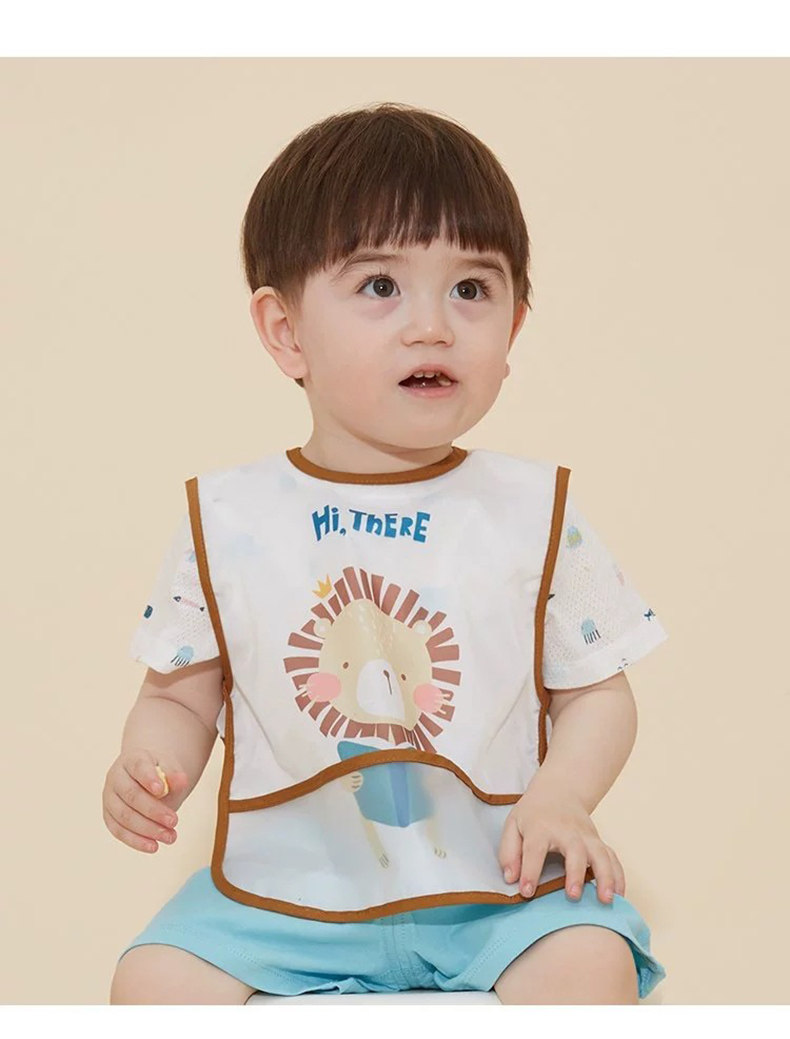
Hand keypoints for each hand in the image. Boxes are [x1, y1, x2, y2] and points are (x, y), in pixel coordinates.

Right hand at [102, 749, 188, 853]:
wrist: (148, 778)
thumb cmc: (160, 772)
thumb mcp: (170, 768)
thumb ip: (175, 774)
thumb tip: (181, 781)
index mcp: (132, 759)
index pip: (138, 766)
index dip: (148, 778)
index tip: (162, 790)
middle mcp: (116, 777)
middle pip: (131, 795)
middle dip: (153, 811)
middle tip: (175, 821)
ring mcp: (109, 797)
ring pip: (124, 816)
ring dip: (148, 830)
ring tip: (170, 837)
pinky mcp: (109, 816)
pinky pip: (118, 831)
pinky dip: (136, 841)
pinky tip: (154, 847)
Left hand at [498, 785, 624, 903]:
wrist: (559, 791)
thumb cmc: (533, 814)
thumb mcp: (513, 825)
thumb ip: (508, 852)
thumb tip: (511, 879)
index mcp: (540, 827)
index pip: (534, 850)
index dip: (530, 871)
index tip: (527, 892)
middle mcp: (566, 831)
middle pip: (574, 850)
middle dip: (575, 873)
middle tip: (573, 896)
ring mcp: (586, 836)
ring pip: (601, 854)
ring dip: (605, 877)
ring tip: (606, 899)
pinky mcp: (599, 841)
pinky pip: (613, 858)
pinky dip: (618, 876)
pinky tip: (620, 895)